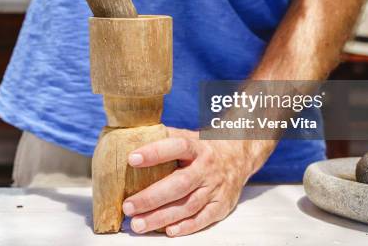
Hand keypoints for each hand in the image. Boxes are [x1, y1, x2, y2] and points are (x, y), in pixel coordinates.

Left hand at [122, 128, 273, 236]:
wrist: (239, 156)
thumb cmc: (203, 148)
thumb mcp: (188, 136)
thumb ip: (164, 137)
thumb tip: (130, 136)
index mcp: (197, 146)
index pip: (176, 146)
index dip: (154, 152)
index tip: (132, 159)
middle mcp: (207, 167)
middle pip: (179, 184)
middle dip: (152, 197)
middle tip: (128, 206)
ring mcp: (216, 187)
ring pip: (188, 205)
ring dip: (162, 217)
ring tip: (138, 224)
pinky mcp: (222, 205)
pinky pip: (203, 219)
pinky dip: (186, 226)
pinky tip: (167, 230)